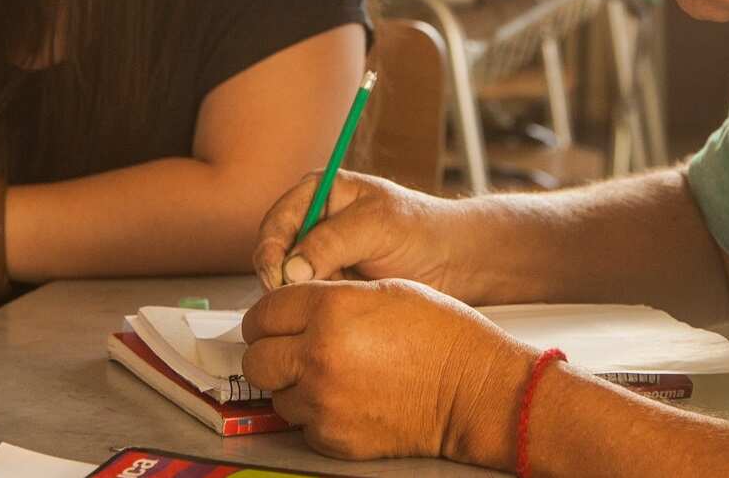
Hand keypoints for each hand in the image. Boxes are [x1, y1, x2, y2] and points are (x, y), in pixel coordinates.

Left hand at [241, 279, 534, 465]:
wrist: (473, 390)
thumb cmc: (439, 334)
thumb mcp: (383, 291)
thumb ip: (328, 297)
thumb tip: (289, 310)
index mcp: (330, 309)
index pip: (263, 313)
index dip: (268, 317)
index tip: (276, 323)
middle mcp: (319, 354)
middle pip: (256, 358)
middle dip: (270, 352)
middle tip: (292, 351)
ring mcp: (324, 400)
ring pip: (275, 393)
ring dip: (293, 385)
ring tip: (329, 376)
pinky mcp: (333, 436)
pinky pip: (302, 423)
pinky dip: (316, 414)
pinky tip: (347, 399)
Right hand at [251, 171, 461, 294]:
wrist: (453, 262)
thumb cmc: (420, 231)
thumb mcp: (377, 225)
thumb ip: (332, 241)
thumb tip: (291, 269)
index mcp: (318, 192)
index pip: (276, 222)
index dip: (270, 251)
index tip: (278, 277)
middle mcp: (312, 222)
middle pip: (274, 256)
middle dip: (289, 277)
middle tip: (312, 292)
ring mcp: (319, 257)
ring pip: (290, 284)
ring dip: (309, 294)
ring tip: (344, 292)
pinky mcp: (330, 285)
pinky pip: (309, 301)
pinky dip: (322, 306)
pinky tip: (346, 303)